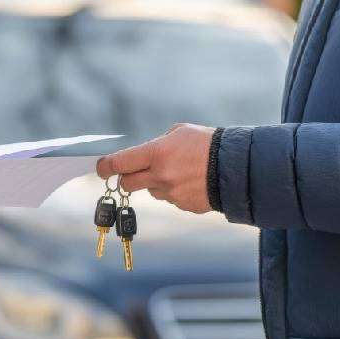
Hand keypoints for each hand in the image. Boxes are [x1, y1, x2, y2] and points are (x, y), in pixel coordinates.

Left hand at [96, 123, 214, 213]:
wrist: (238, 167)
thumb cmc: (208, 144)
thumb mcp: (180, 133)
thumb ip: (157, 144)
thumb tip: (141, 155)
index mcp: (157, 154)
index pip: (119, 163)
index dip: (105, 167)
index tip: (101, 169)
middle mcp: (160, 176)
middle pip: (127, 183)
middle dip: (128, 177)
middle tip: (135, 171)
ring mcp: (171, 194)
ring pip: (150, 191)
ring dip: (155, 183)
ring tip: (178, 171)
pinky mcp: (181, 206)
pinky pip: (169, 198)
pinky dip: (174, 191)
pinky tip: (190, 181)